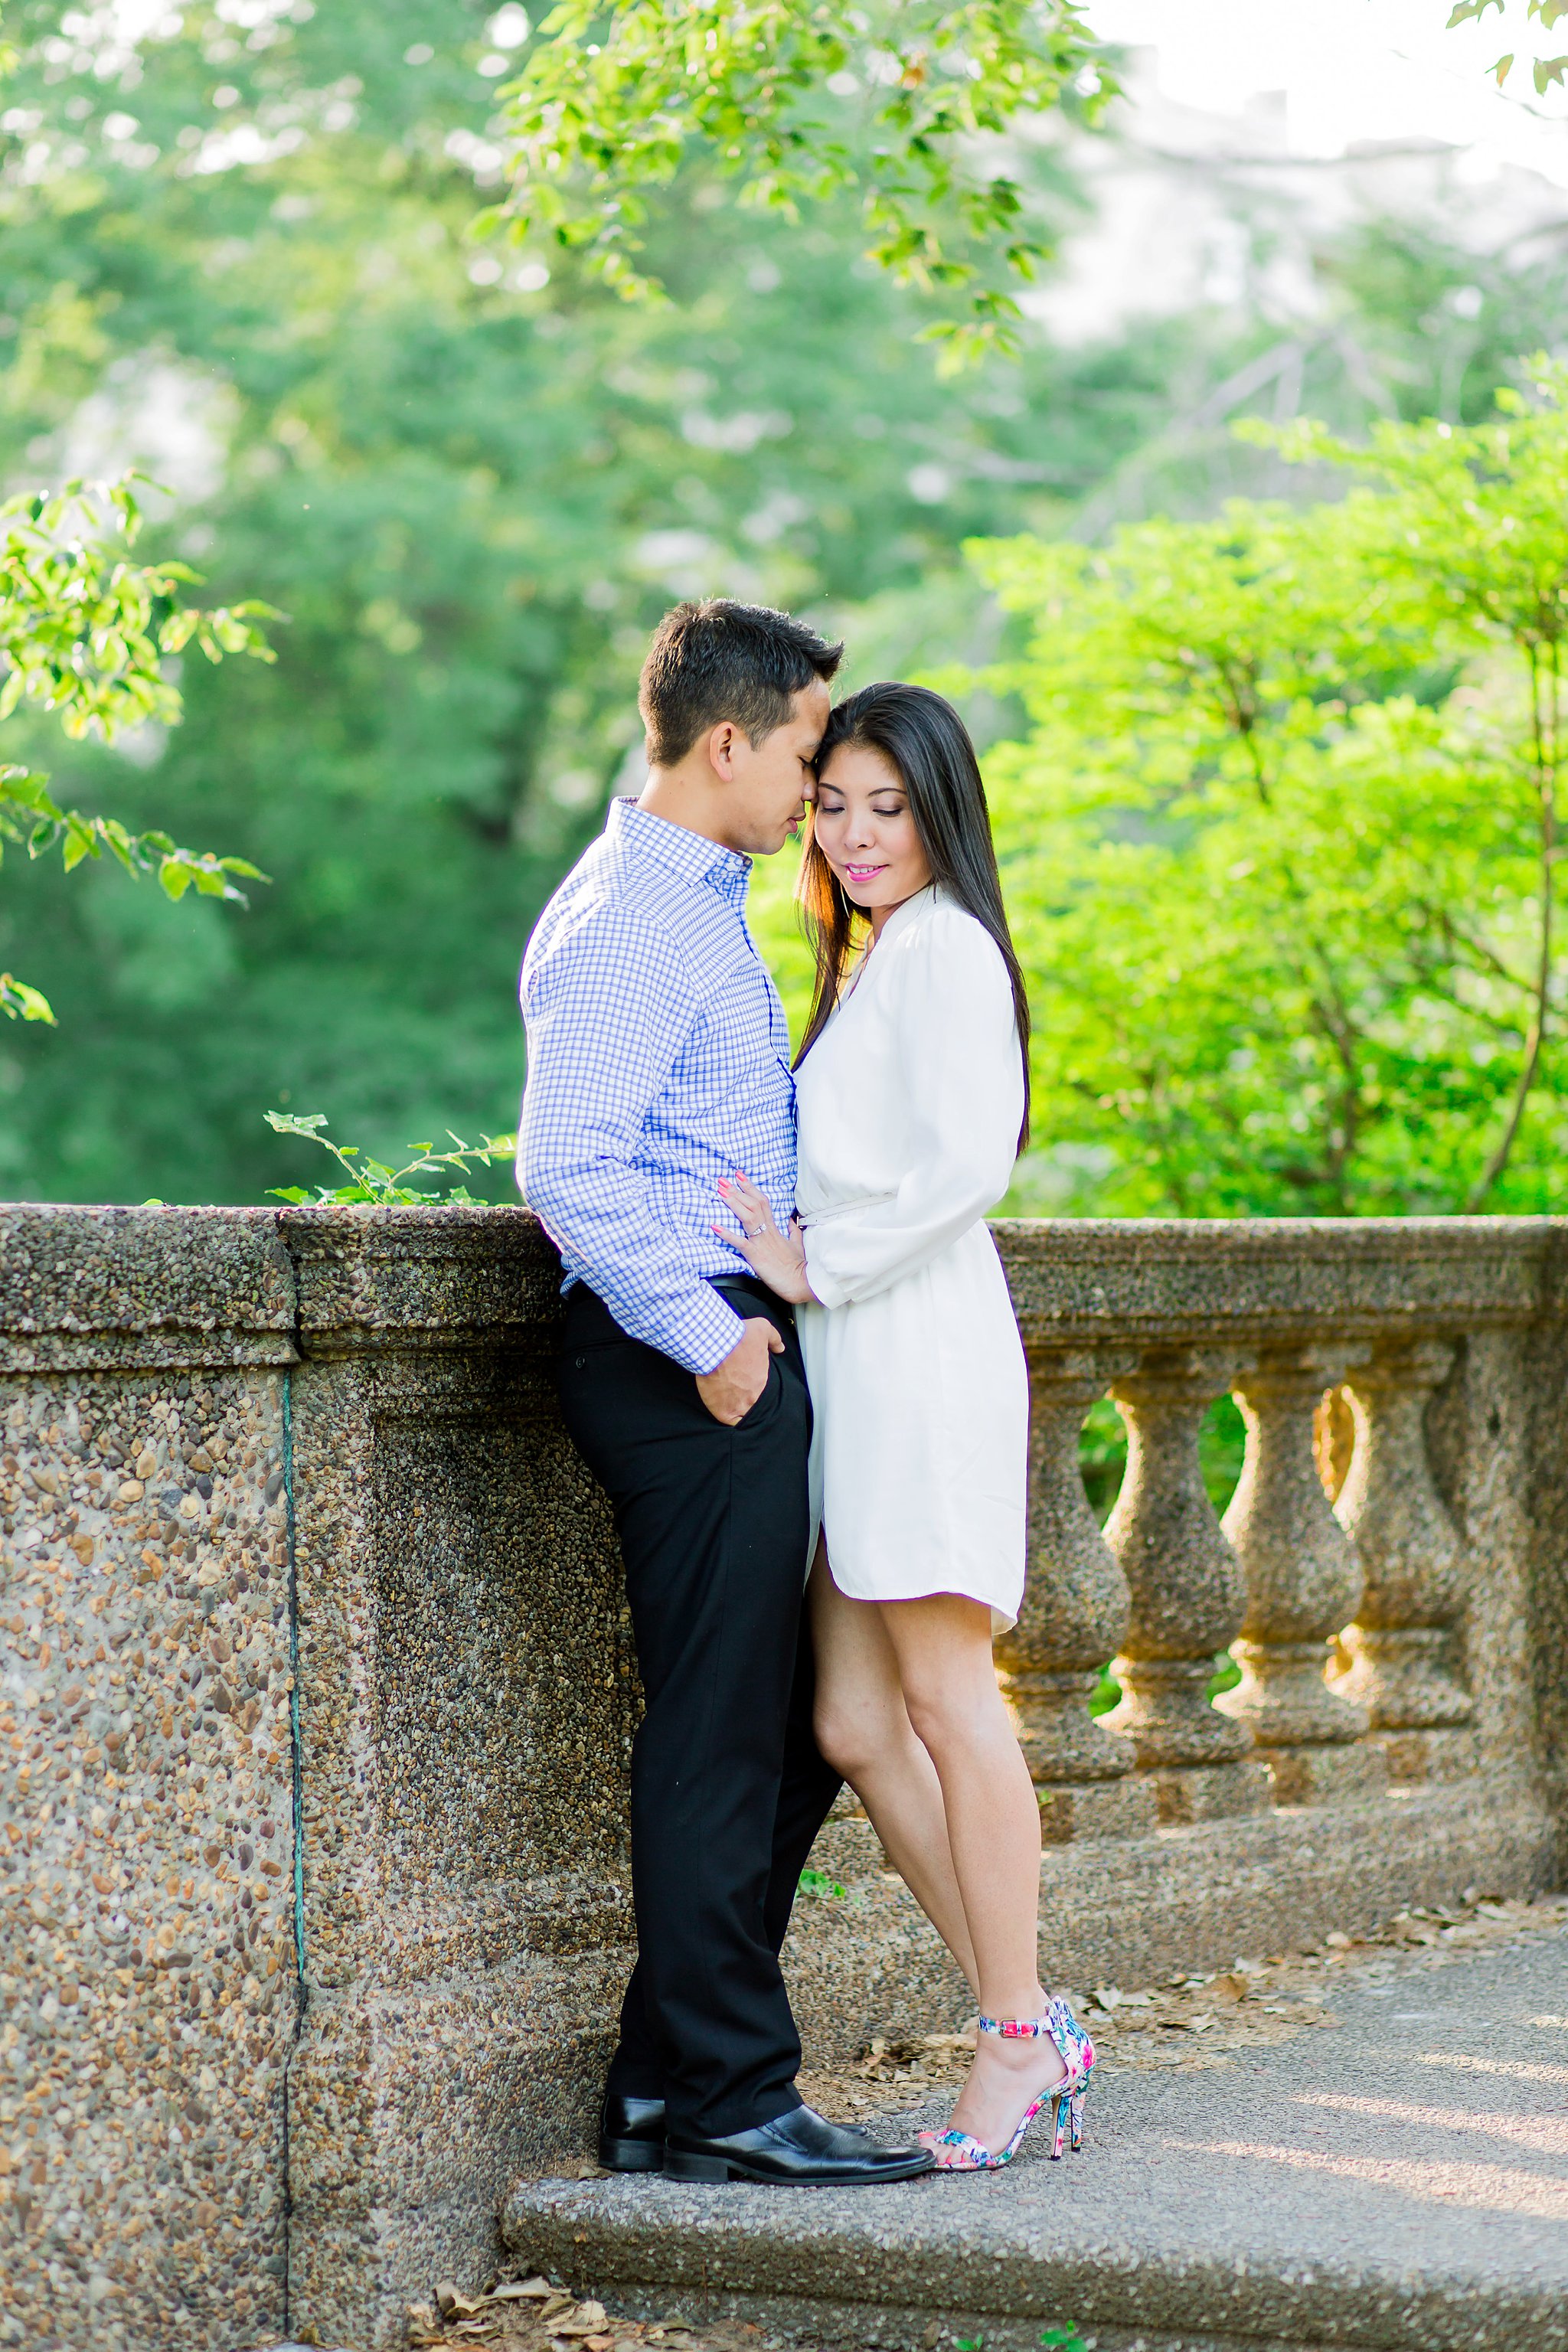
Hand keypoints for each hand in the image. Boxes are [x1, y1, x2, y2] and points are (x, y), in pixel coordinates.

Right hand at [696, 1315, 784, 1425]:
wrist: (716, 1345)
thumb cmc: (738, 1336)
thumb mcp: (763, 1328)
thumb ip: (774, 1338)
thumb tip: (780, 1348)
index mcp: (762, 1379)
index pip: (760, 1389)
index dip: (752, 1387)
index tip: (743, 1381)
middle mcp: (753, 1395)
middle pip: (753, 1403)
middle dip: (745, 1399)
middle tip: (734, 1392)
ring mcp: (739, 1405)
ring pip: (743, 1415)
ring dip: (738, 1411)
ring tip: (729, 1404)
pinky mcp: (723, 1410)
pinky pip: (729, 1421)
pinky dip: (728, 1419)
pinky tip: (723, 1411)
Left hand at [714, 1170, 818, 1304]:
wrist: (802, 1282)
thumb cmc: (799, 1266)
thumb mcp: (797, 1244)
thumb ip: (792, 1231)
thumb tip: (790, 1220)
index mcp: (775, 1228)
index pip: (762, 1202)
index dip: (750, 1188)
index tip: (739, 1176)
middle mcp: (768, 1232)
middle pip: (753, 1205)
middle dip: (737, 1191)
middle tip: (722, 1180)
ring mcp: (761, 1242)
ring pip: (748, 1217)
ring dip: (733, 1203)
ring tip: (720, 1192)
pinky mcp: (756, 1255)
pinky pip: (740, 1242)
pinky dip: (727, 1234)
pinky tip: (715, 1226)